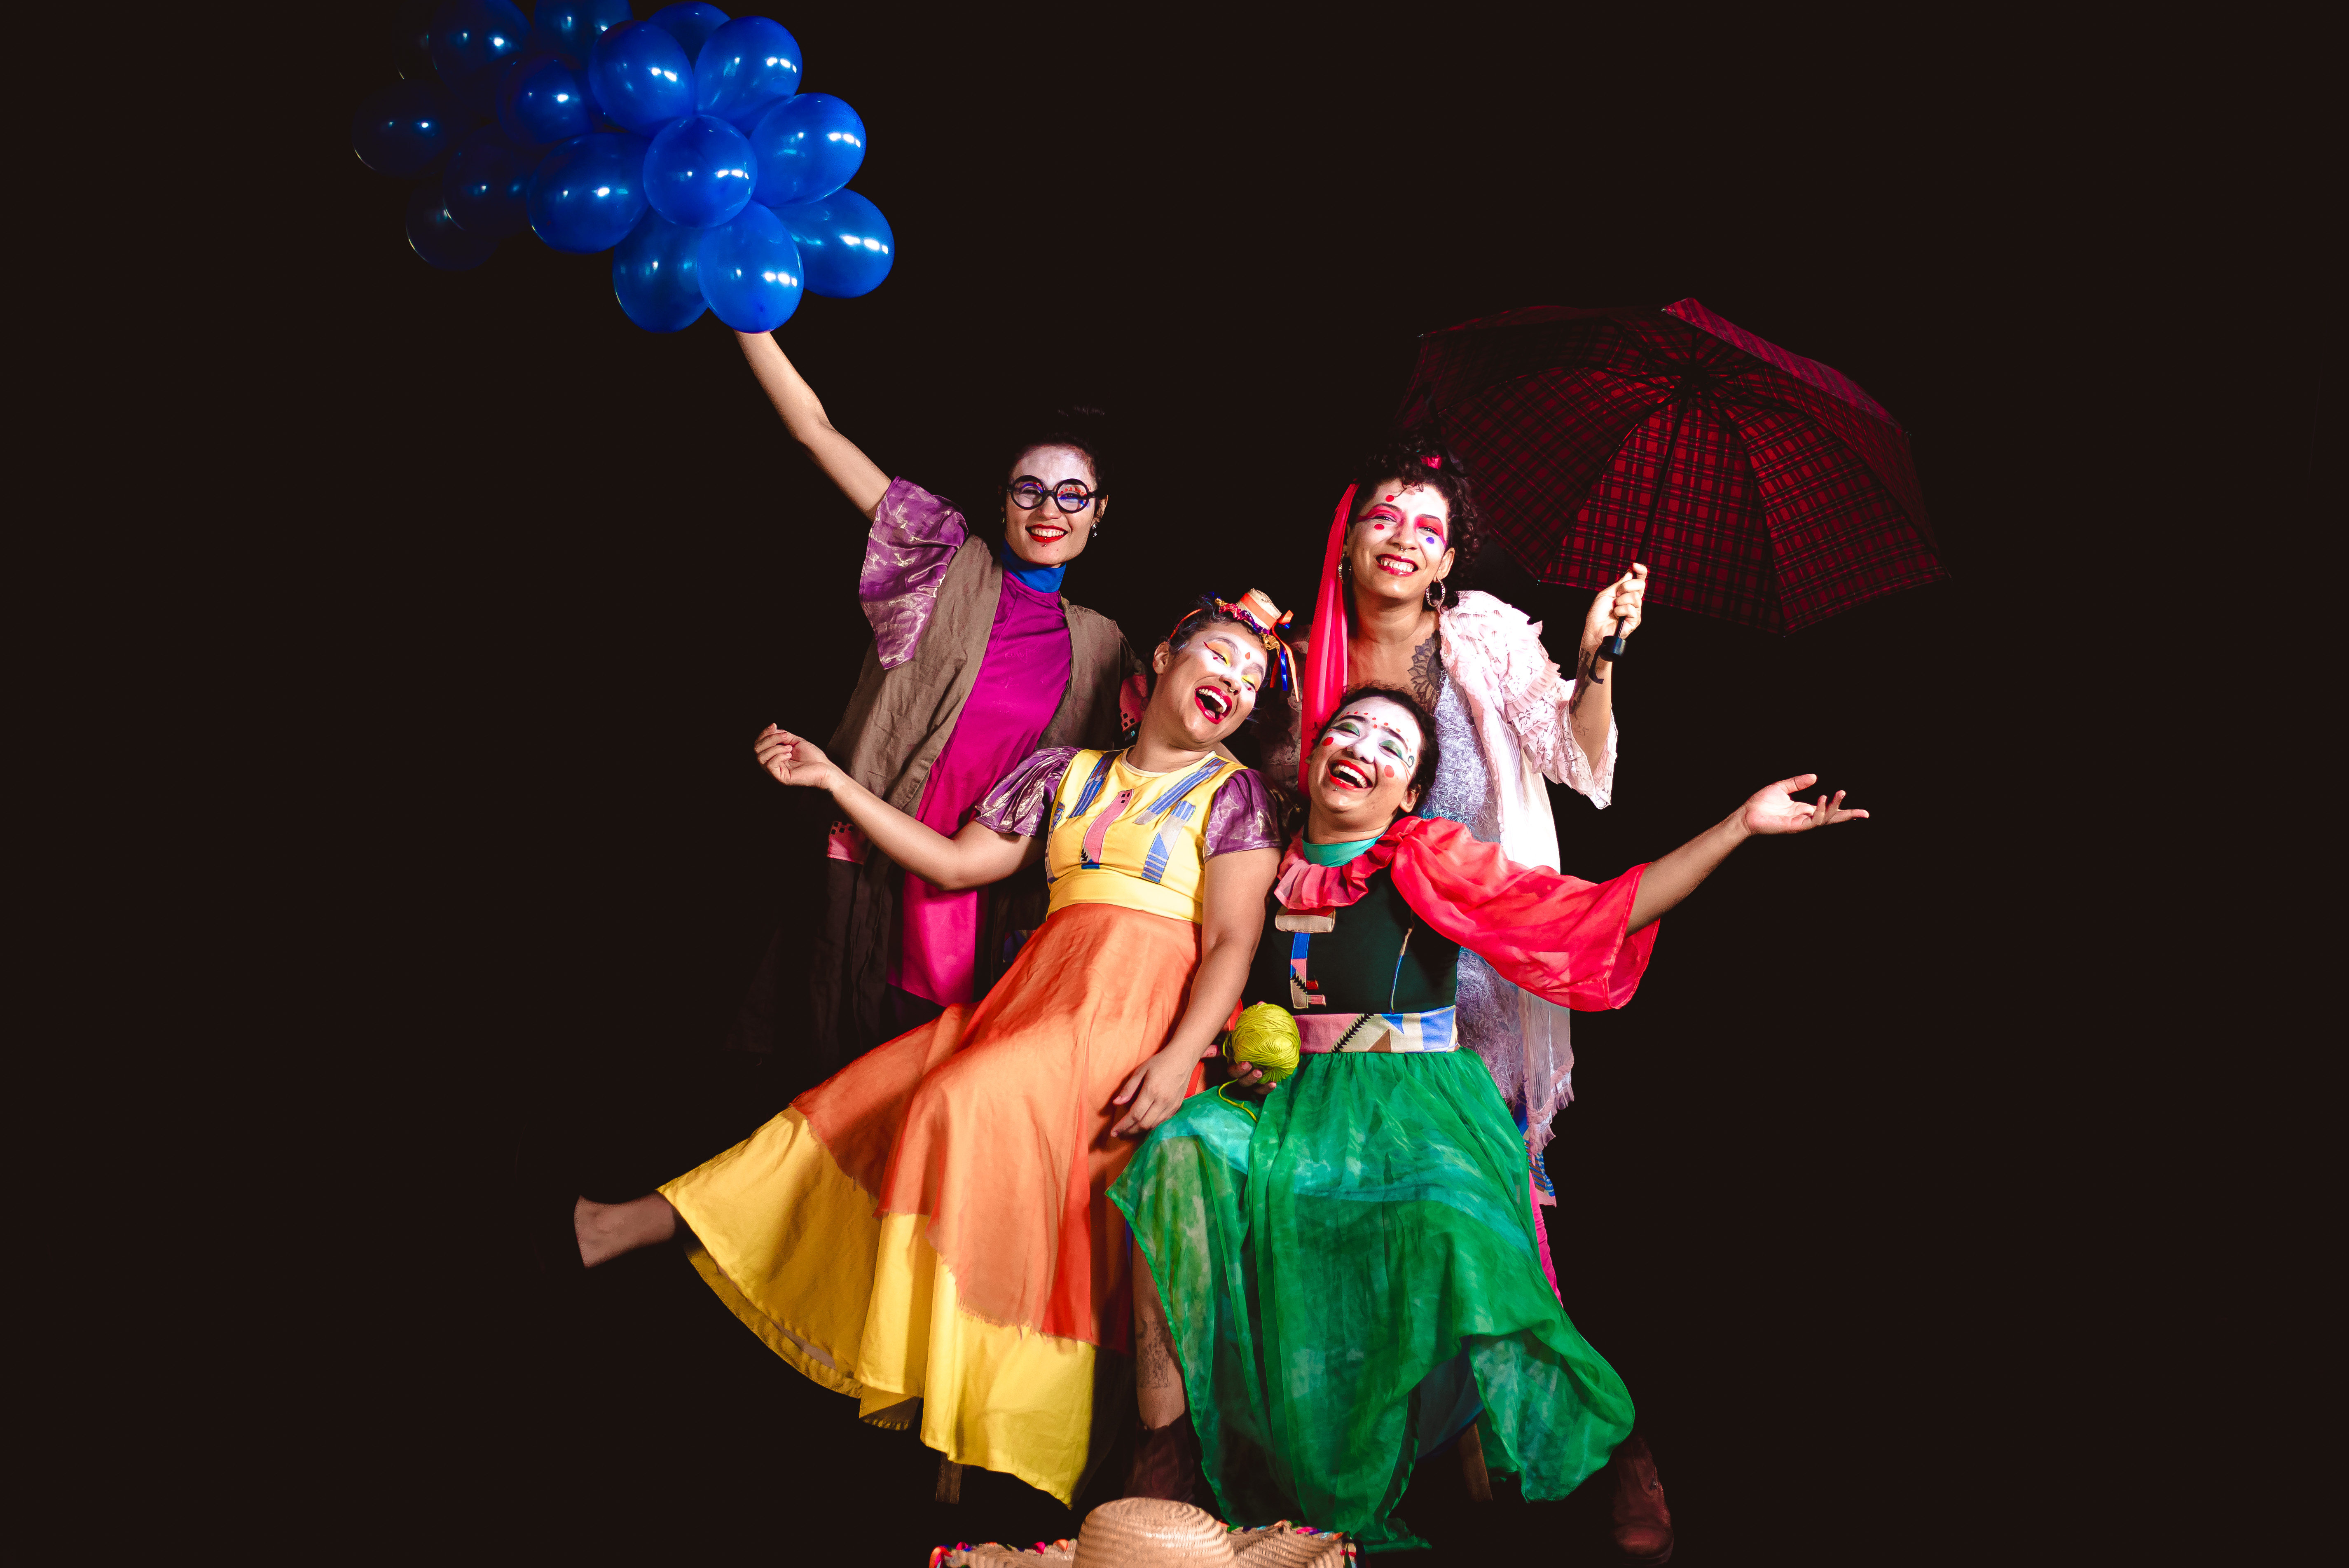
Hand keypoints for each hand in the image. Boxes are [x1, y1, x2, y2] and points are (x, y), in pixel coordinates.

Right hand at [754, 725, 841, 792]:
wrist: (824, 768)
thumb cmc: (813, 757)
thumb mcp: (795, 741)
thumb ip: (782, 735)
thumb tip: (773, 729)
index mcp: (774, 756)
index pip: (759, 744)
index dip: (764, 733)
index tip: (773, 725)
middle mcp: (772, 764)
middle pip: (757, 750)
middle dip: (769, 739)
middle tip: (784, 737)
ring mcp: (775, 772)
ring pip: (761, 757)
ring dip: (775, 748)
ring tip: (789, 748)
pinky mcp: (780, 778)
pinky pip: (770, 765)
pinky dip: (778, 755)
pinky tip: (789, 754)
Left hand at [1110, 1048, 1202, 1139]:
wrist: (1183, 1059)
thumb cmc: (1160, 1062)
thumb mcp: (1141, 1071)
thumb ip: (1128, 1088)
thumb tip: (1116, 1103)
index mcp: (1151, 1091)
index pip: (1135, 1115)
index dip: (1123, 1125)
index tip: (1114, 1132)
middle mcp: (1162, 1101)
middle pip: (1144, 1124)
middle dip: (1129, 1131)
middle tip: (1119, 1134)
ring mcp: (1171, 1105)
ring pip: (1154, 1126)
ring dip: (1140, 1131)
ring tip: (1129, 1131)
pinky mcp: (1177, 1107)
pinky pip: (1162, 1122)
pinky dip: (1151, 1127)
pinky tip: (1143, 1125)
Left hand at [1581, 564, 1648, 648]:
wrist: (1594, 629)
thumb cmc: (1598, 613)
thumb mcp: (1607, 594)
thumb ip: (1620, 584)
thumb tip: (1630, 572)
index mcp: (1627, 593)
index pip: (1638, 579)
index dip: (1640, 571)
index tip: (1635, 565)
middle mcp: (1633, 600)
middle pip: (1640, 585)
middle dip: (1626, 586)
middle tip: (1616, 595)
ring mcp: (1635, 610)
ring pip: (1635, 597)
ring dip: (1620, 601)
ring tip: (1614, 609)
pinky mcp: (1635, 620)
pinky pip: (1631, 609)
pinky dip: (1620, 611)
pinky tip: (1616, 616)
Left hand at [1737, 773, 1868, 836]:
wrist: (1746, 814)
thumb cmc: (1761, 803)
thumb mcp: (1782, 787)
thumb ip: (1798, 782)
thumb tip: (1815, 776)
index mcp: (1804, 810)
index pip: (1828, 811)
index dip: (1843, 810)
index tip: (1862, 812)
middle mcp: (1805, 818)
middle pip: (1832, 819)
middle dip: (1848, 816)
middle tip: (1865, 813)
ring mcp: (1801, 824)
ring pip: (1824, 819)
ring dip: (1834, 807)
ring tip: (1840, 793)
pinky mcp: (1794, 827)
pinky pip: (1811, 821)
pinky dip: (1819, 811)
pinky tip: (1822, 799)